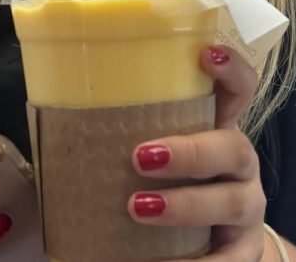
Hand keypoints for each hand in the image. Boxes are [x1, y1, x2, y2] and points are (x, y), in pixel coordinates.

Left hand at [129, 45, 267, 260]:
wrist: (202, 246)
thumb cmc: (163, 186)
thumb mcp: (149, 153)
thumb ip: (121, 135)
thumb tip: (50, 119)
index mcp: (216, 129)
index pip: (237, 90)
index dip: (231, 69)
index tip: (206, 54)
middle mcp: (239, 166)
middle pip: (234, 147)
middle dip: (190, 151)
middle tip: (140, 156)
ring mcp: (245, 208)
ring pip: (234, 201)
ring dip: (186, 204)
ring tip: (138, 208)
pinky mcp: (243, 252)